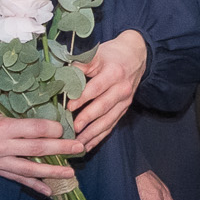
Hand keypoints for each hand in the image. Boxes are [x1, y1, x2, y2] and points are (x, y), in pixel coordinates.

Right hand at [0, 96, 78, 195]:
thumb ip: (17, 119)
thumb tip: (45, 123)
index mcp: (0, 127)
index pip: (34, 129)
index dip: (52, 129)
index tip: (64, 128)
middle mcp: (0, 147)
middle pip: (37, 149)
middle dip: (61, 149)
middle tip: (79, 148)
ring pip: (31, 169)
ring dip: (53, 172)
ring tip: (71, 173)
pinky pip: (19, 179)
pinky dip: (35, 185)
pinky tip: (50, 190)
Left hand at [72, 29, 148, 150]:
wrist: (137, 56)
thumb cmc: (112, 55)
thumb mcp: (97, 54)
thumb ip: (81, 65)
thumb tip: (62, 77)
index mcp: (114, 73)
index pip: (96, 88)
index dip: (82, 98)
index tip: (68, 107)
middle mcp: (122, 88)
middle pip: (103, 106)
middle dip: (87, 119)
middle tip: (73, 129)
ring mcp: (125, 101)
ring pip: (108, 120)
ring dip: (93, 133)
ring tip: (78, 144)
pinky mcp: (124, 109)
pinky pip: (111, 126)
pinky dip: (100, 137)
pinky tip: (88, 145)